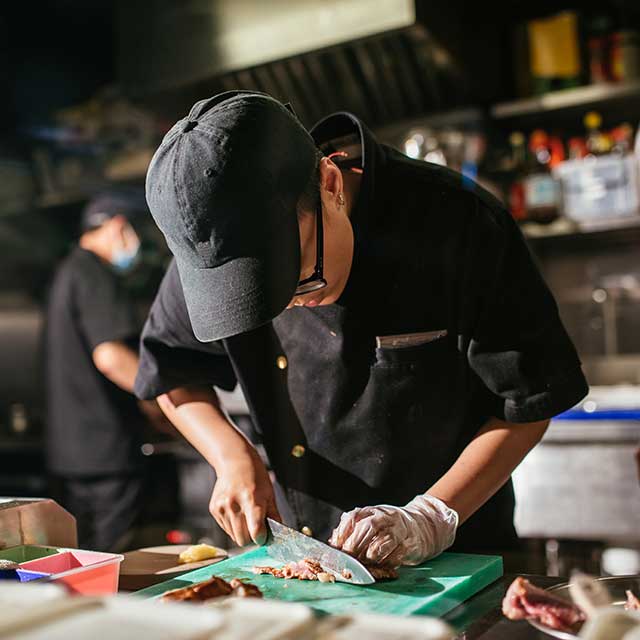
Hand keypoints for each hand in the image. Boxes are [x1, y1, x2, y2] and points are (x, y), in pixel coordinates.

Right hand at [209, 449, 280, 546]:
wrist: (234, 462)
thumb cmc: (255, 476)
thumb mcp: (269, 493)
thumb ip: (273, 515)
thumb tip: (280, 534)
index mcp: (251, 500)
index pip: (256, 531)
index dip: (262, 538)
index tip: (264, 535)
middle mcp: (234, 505)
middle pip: (243, 540)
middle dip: (251, 538)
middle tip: (256, 527)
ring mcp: (222, 507)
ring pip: (233, 536)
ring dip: (241, 532)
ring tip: (246, 516)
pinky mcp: (214, 509)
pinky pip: (225, 529)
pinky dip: (233, 526)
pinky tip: (237, 511)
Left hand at [329, 494, 457, 566]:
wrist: (420, 527)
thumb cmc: (388, 528)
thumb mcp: (369, 523)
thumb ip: (352, 530)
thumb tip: (332, 543)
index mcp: (371, 511)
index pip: (353, 517)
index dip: (342, 533)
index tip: (335, 547)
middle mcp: (384, 517)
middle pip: (367, 529)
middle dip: (354, 547)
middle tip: (347, 561)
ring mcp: (398, 530)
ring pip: (381, 544)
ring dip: (369, 557)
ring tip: (365, 564)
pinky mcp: (409, 545)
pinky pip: (394, 558)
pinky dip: (384, 565)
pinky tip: (381, 566)